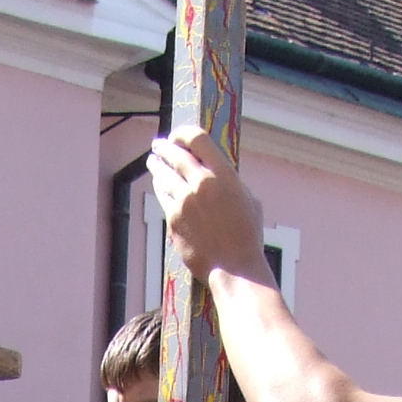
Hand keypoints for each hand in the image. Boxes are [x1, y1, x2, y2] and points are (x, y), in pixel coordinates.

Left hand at [147, 130, 271, 281]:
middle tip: (159, 145)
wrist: (235, 268)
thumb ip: (229, 181)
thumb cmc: (247, 236)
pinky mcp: (173, 219)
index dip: (183, 133)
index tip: (177, 135)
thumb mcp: (248, 199)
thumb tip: (214, 170)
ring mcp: (184, 201)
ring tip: (153, 161)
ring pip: (164, 175)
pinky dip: (160, 188)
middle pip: (175, 154)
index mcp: (224, 174)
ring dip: (157, 165)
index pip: (198, 138)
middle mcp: (201, 183)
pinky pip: (163, 197)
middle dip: (164, 147)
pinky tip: (159, 185)